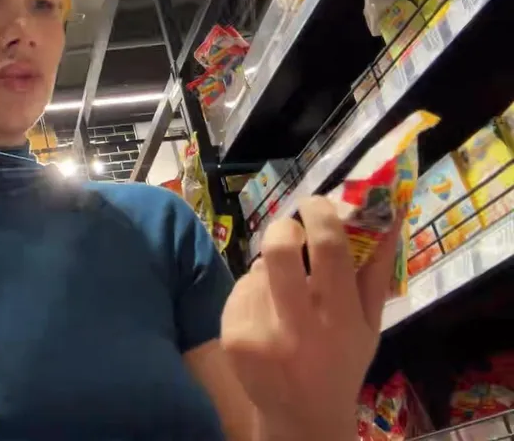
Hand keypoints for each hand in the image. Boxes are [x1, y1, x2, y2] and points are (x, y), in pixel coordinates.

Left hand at [220, 196, 400, 440]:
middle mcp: (299, 326)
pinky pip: (240, 290)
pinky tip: (267, 315)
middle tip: (292, 230)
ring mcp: (260, 332)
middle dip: (284, 228)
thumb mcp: (369, 325)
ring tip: (284, 294)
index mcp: (340, 319)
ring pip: (258, 269)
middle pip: (279, 250)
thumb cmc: (342, 364)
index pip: (330, 248)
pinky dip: (253, 292)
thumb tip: (387, 216)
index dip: (321, 213)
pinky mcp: (232, 336)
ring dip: (270, 269)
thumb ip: (376, 272)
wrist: (301, 416)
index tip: (317, 203)